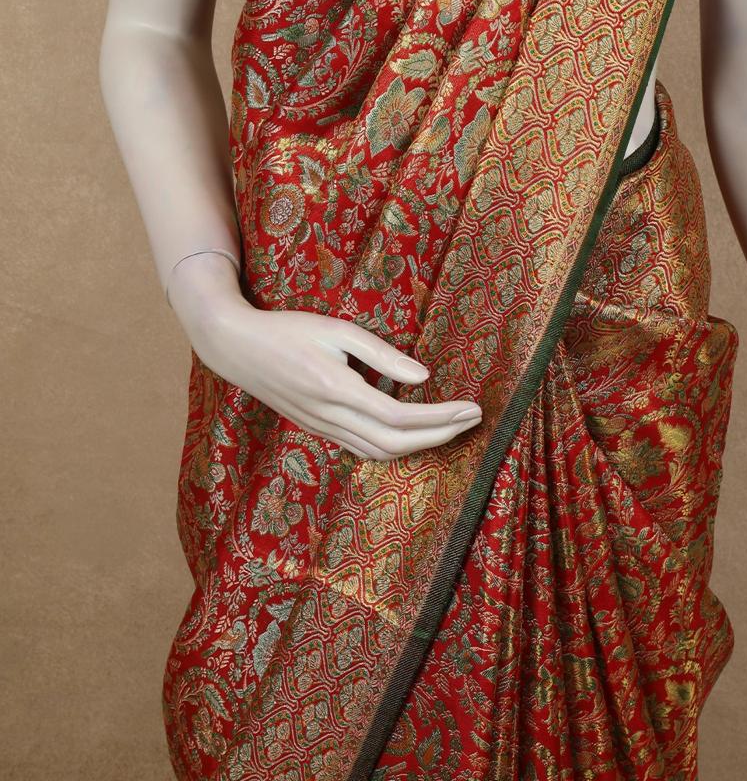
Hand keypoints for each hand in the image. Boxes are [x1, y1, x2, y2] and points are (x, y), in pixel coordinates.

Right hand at [166, 249, 482, 459]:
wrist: (237, 348)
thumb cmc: (288, 330)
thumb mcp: (337, 330)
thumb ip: (381, 354)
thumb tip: (423, 377)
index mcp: (337, 390)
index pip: (401, 417)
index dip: (441, 418)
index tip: (471, 408)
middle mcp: (330, 417)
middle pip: (396, 444)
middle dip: (440, 436)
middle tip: (472, 420)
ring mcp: (322, 428)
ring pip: (379, 453)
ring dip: (420, 447)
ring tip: (451, 428)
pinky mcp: (318, 429)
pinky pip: (363, 449)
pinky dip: (394, 448)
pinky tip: (413, 435)